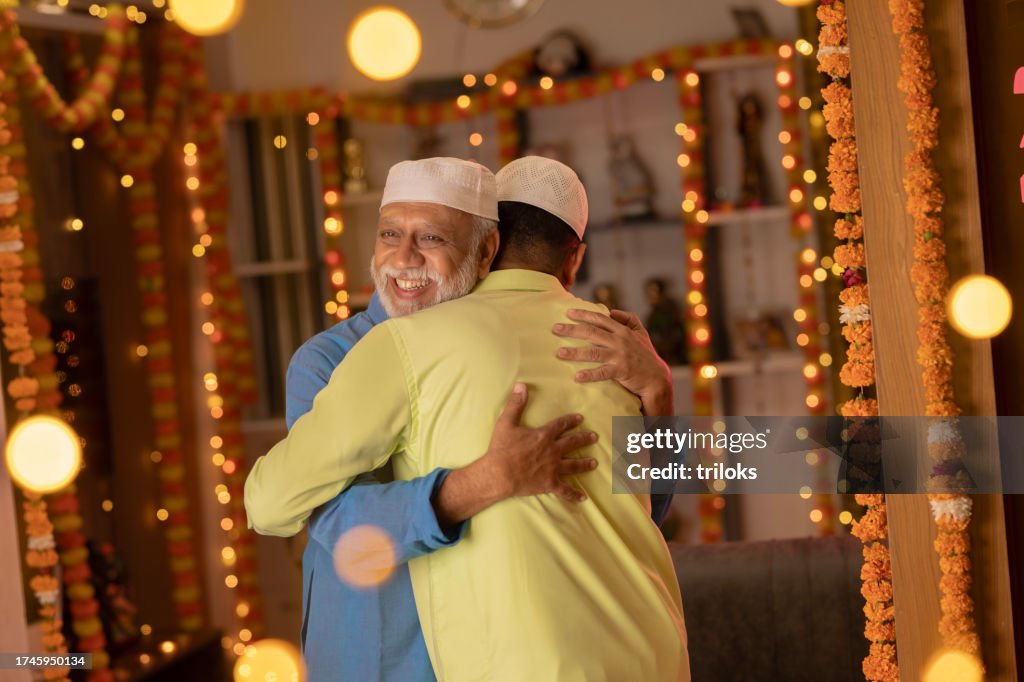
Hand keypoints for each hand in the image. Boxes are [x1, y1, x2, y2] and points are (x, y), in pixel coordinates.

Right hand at [482, 383, 597, 502]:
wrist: (499, 474)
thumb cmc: (501, 448)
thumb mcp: (506, 422)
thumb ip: (516, 404)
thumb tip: (522, 385)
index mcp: (543, 436)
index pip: (561, 425)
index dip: (571, 421)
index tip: (580, 418)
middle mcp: (552, 451)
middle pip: (572, 443)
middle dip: (584, 439)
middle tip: (594, 437)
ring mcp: (553, 468)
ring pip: (573, 465)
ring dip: (584, 464)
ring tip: (594, 463)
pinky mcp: (549, 484)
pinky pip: (564, 490)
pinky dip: (574, 494)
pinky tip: (583, 497)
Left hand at [553, 308, 673, 415]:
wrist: (657, 378)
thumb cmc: (646, 355)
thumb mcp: (641, 333)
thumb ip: (629, 319)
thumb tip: (612, 311)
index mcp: (623, 330)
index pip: (600, 319)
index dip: (584, 314)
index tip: (568, 312)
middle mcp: (620, 341)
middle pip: (591, 332)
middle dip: (572, 330)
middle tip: (555, 329)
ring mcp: (620, 356)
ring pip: (593, 352)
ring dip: (574, 352)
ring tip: (559, 353)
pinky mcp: (621, 371)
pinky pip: (602, 373)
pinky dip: (589, 374)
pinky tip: (577, 376)